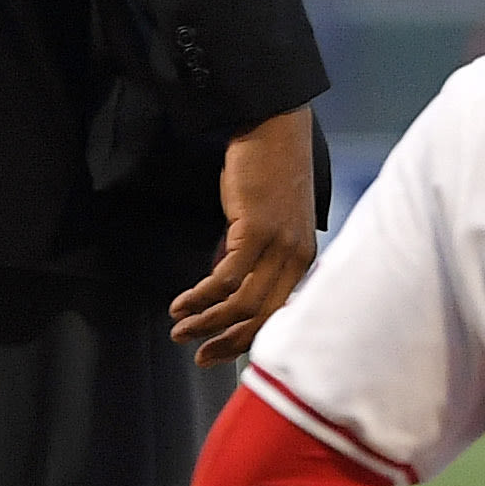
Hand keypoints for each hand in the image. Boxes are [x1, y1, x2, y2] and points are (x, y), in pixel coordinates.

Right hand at [171, 104, 319, 361]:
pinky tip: (182, 303)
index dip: (249, 339)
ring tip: (180, 331)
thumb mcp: (265, 223)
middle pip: (264, 317)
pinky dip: (202, 296)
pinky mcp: (258, 230)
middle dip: (228, 341)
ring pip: (244, 303)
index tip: (221, 354)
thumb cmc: (267, 174)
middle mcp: (298, 258)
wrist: (273, 129)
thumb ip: (249, 256)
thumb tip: (223, 285)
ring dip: (208, 321)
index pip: (280, 314)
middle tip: (199, 356)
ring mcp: (280, 245)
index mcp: (304, 260)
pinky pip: (227, 278)